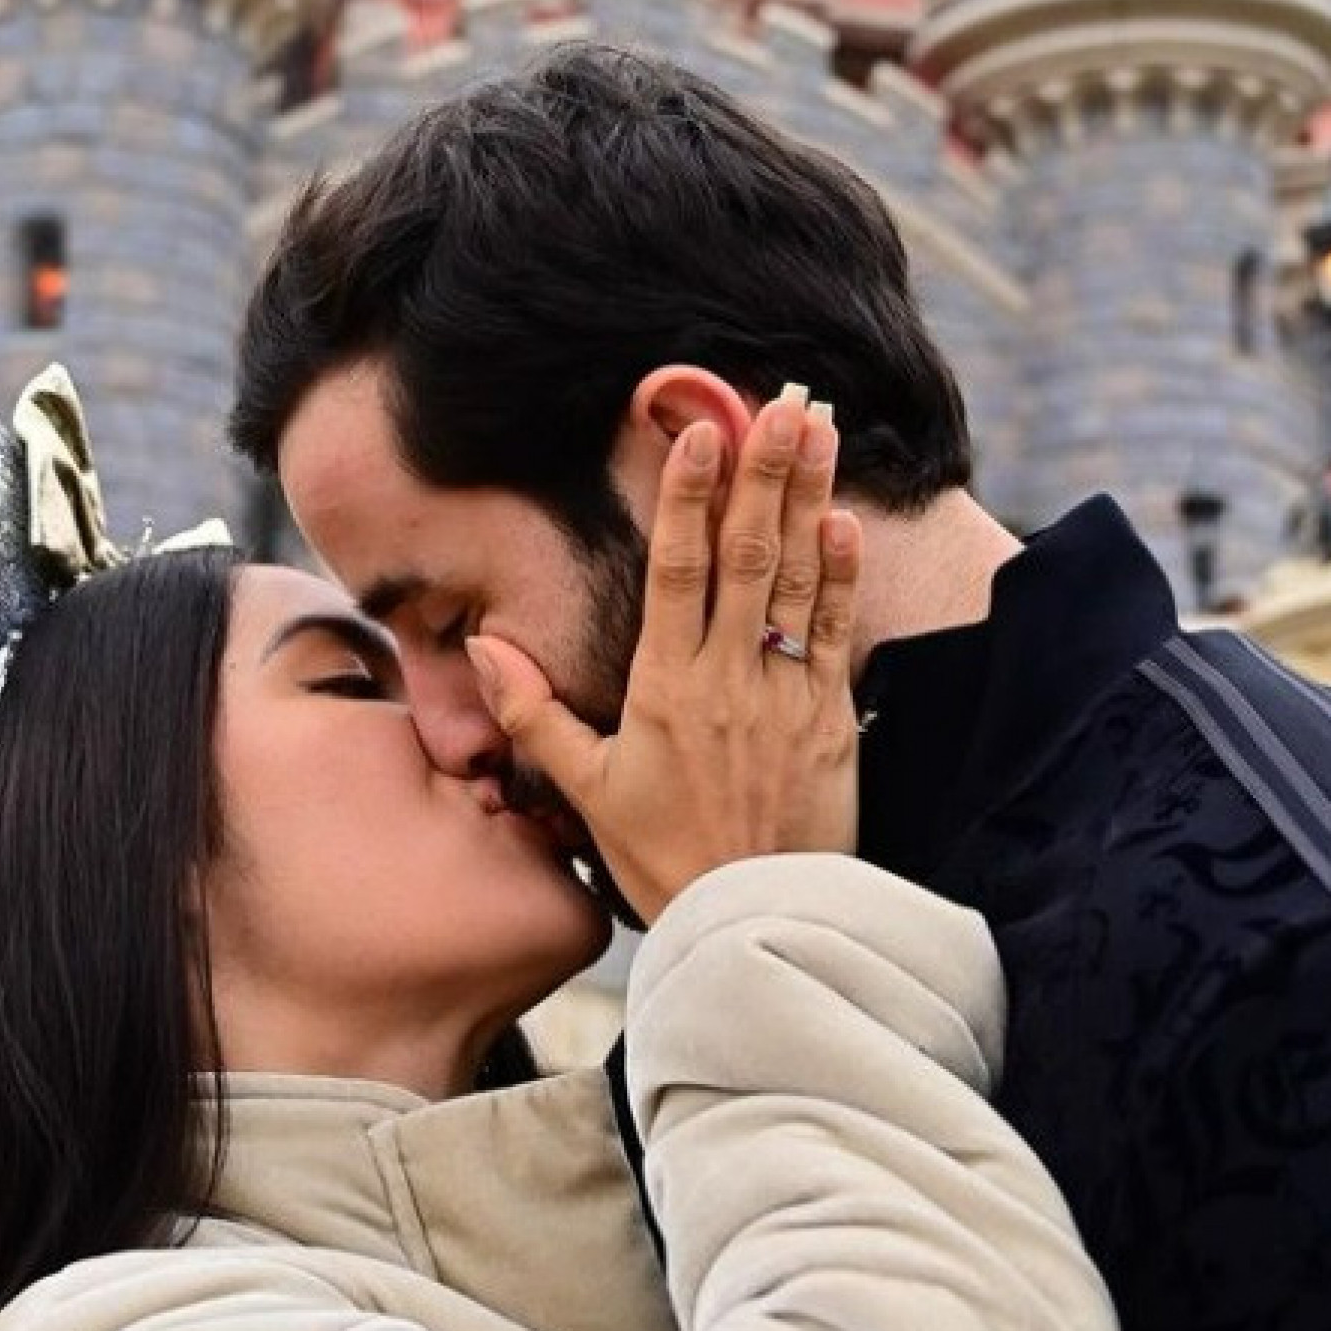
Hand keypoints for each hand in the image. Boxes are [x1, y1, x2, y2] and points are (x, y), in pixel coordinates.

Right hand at [466, 393, 862, 923]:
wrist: (752, 928)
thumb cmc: (662, 861)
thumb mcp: (584, 792)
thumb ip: (533, 714)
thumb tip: (487, 645)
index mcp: (664, 689)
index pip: (678, 571)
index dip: (691, 496)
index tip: (702, 431)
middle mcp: (728, 680)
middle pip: (747, 556)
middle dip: (765, 473)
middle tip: (782, 403)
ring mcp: (785, 697)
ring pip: (797, 580)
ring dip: (809, 500)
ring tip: (819, 434)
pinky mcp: (830, 721)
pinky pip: (836, 633)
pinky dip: (840, 576)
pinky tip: (844, 524)